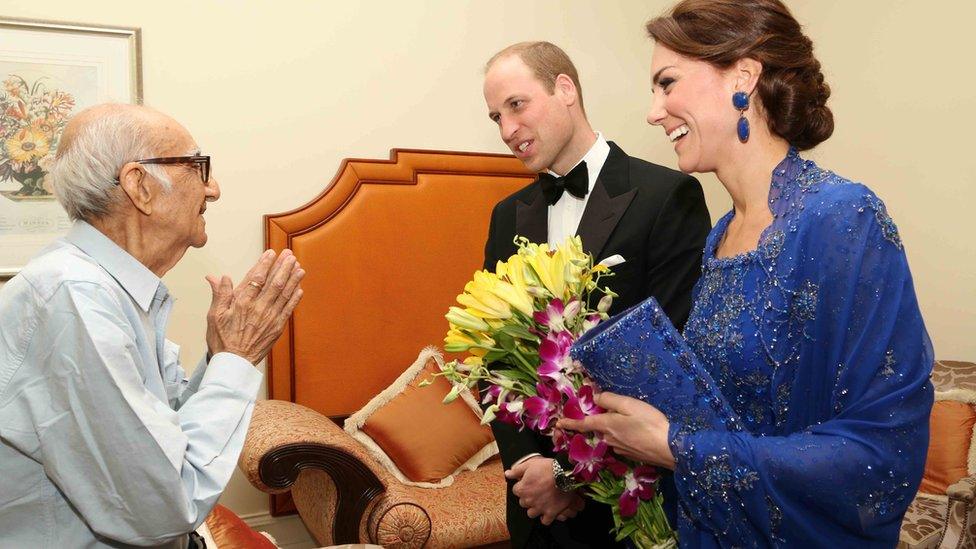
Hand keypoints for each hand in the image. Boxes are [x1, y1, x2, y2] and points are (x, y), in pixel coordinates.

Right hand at [205, 249, 304, 363]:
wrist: (234, 362)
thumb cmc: (222, 339)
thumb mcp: (215, 315)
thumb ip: (220, 294)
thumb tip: (219, 277)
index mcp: (243, 303)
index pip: (257, 278)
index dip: (265, 264)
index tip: (271, 253)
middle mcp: (259, 308)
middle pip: (275, 283)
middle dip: (283, 267)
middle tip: (289, 255)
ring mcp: (270, 318)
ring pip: (284, 294)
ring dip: (292, 279)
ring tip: (298, 266)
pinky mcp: (277, 327)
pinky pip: (289, 309)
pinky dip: (295, 298)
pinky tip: (299, 288)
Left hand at [505, 457, 584, 524]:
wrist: (565, 475)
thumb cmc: (548, 468)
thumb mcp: (530, 464)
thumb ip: (517, 470)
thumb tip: (507, 474)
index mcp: (522, 489)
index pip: (516, 490)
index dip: (522, 486)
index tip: (528, 483)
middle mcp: (529, 500)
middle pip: (523, 502)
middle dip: (528, 497)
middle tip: (535, 491)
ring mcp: (540, 508)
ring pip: (531, 513)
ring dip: (534, 508)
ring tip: (540, 502)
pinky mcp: (551, 513)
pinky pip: (545, 521)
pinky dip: (545, 518)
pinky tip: (547, 512)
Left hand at [557, 392, 674, 468]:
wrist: (670, 449)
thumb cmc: (650, 423)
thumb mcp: (629, 405)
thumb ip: (610, 399)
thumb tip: (595, 398)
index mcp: (606, 425)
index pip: (583, 423)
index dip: (570, 423)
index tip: (558, 424)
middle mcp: (609, 439)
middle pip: (599, 428)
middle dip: (600, 421)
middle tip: (614, 412)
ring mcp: (620, 449)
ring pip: (610, 435)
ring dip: (614, 429)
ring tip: (631, 421)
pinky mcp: (630, 455)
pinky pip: (621, 442)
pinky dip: (624, 436)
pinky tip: (637, 432)